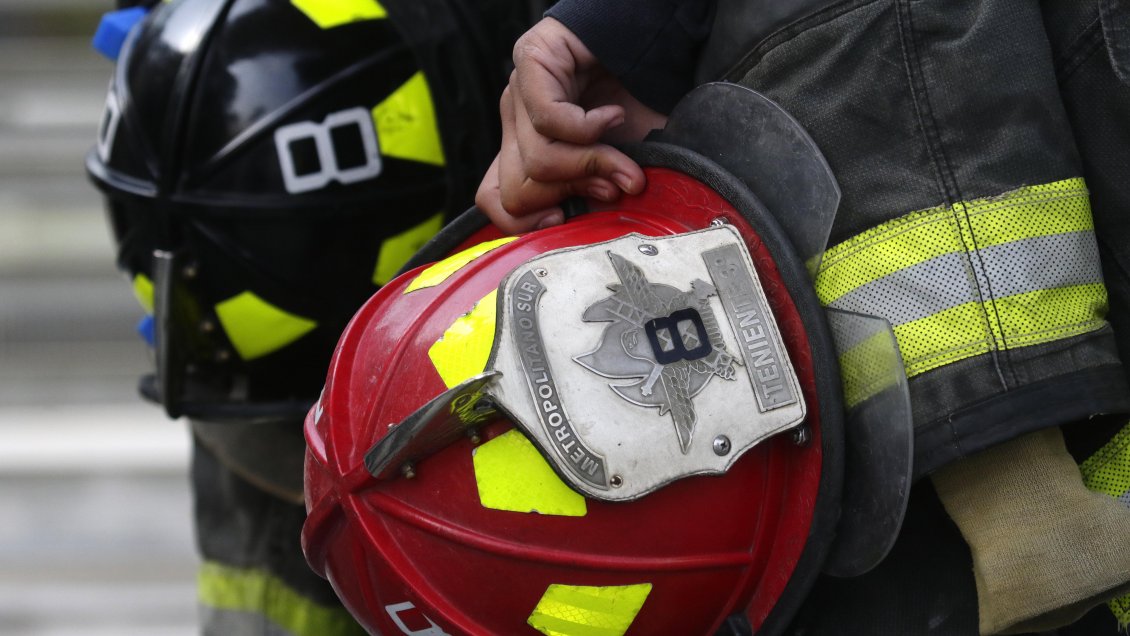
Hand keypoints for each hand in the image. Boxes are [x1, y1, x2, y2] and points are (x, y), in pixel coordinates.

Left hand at [476, 18, 666, 233]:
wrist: (652, 43)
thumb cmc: (638, 103)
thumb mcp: (618, 164)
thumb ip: (597, 193)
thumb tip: (593, 227)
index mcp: (527, 148)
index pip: (495, 199)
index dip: (527, 221)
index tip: (565, 219)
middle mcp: (516, 122)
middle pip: (517, 189)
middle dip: (572, 193)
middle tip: (612, 182)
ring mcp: (520, 91)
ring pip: (538, 160)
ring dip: (592, 164)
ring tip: (622, 153)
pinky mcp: (532, 62)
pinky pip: (550, 120)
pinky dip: (591, 128)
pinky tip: (612, 116)